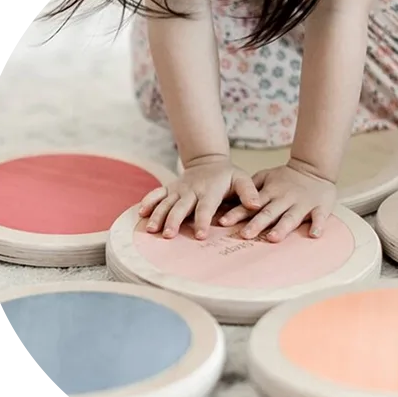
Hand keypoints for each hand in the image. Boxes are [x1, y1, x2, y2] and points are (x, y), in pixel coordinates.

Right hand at [138, 155, 260, 239]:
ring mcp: (178, 189)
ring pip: (165, 203)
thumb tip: (256, 206)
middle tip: (168, 236)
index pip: (205, 208)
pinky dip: (148, 202)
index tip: (200, 236)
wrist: (208, 161)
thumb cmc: (228, 176)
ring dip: (158, 216)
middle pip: (181, 207)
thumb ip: (249, 192)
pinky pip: (156, 194)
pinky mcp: (169, 189)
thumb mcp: (242, 179)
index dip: (202, 221)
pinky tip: (140, 214)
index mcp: (210, 190)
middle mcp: (191, 190)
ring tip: (152, 230)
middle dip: (173, 221)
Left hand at [218, 159, 336, 241]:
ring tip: (273, 238)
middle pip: (269, 213)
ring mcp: (302, 204)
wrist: (314, 167)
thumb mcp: (266, 175)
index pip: (251, 204)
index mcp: (270, 193)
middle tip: (245, 235)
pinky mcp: (319, 207)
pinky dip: (318, 225)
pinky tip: (314, 234)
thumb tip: (230, 198)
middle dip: (257, 224)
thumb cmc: (287, 176)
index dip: (237, 213)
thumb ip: (250, 187)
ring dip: (282, 228)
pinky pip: (319, 217)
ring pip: (291, 217)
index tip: (224, 222)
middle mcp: (284, 199)